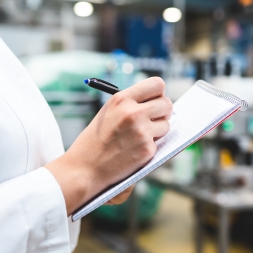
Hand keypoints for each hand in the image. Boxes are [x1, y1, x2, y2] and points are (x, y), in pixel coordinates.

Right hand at [46, 77, 171, 214]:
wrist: (85, 168)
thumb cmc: (95, 140)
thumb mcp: (108, 112)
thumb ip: (131, 103)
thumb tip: (157, 100)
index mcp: (122, 99)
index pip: (157, 84)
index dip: (159, 93)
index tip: (155, 100)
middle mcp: (133, 113)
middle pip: (167, 104)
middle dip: (163, 112)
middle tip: (154, 119)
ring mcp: (141, 131)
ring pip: (166, 124)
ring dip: (158, 130)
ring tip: (138, 136)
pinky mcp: (147, 149)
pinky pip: (159, 143)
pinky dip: (150, 146)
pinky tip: (134, 150)